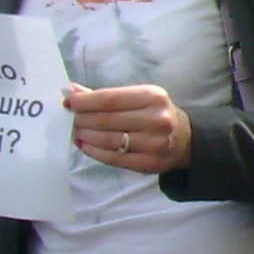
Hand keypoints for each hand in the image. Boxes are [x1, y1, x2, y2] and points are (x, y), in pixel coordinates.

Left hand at [67, 84, 191, 173]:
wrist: (185, 140)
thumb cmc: (155, 114)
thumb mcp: (137, 98)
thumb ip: (105, 96)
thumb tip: (70, 91)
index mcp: (153, 97)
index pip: (110, 99)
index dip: (84, 102)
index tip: (67, 102)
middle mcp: (157, 119)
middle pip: (106, 120)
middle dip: (82, 119)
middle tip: (70, 119)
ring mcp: (154, 143)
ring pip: (107, 140)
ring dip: (85, 135)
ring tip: (75, 131)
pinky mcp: (149, 162)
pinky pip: (113, 158)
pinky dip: (93, 151)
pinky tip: (84, 145)